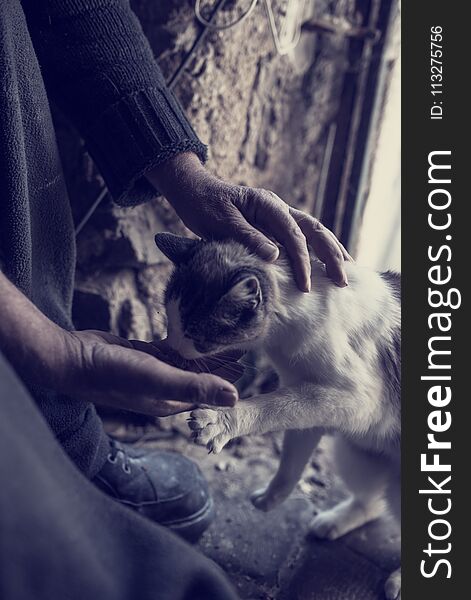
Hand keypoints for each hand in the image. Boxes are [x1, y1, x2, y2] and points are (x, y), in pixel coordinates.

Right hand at [0, 272, 241, 416]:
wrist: (72, 359)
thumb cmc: (113, 374)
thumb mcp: (158, 380)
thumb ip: (195, 388)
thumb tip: (235, 398)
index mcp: (171, 401)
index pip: (208, 393)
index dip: (229, 379)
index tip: (249, 361)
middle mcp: (163, 390)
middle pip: (200, 376)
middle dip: (221, 362)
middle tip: (243, 340)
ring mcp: (152, 373)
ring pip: (186, 361)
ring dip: (204, 350)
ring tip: (225, 332)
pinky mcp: (142, 355)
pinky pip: (169, 349)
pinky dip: (184, 341)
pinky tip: (195, 328)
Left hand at [147, 153, 352, 291]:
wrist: (193, 192)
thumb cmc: (204, 205)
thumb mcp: (222, 222)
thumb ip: (248, 237)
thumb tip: (275, 256)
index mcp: (268, 204)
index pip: (293, 235)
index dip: (302, 261)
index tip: (306, 285)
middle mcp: (279, 208)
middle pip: (314, 230)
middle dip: (331, 255)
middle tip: (343, 281)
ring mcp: (278, 216)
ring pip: (313, 232)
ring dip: (331, 251)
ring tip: (347, 272)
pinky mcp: (273, 226)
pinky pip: (301, 238)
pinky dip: (316, 251)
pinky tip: (325, 265)